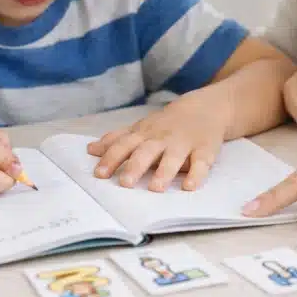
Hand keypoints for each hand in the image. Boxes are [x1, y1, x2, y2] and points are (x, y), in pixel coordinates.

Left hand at [86, 91, 231, 191]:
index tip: (99, 174)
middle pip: (147, 151)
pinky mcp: (204, 150)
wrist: (206, 107)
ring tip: (155, 188)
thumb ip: (117, 140)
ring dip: (164, 172)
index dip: (111, 158)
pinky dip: (196, 174)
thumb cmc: (166, 123)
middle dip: (135, 166)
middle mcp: (162, 138)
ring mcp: (184, 143)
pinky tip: (189, 187)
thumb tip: (91, 150)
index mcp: (144, 134)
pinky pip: (201, 162)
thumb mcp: (141, 127)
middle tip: (125, 183)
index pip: (124, 145)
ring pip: (173, 158)